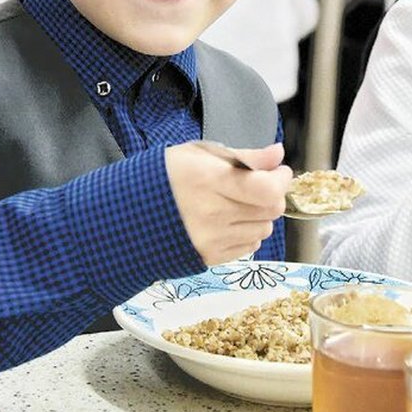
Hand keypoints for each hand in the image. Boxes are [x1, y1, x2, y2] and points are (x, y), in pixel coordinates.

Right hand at [166, 142, 290, 264]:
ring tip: (238, 203)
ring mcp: (211, 239)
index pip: (266, 189)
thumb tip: (277, 155)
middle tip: (259, 185)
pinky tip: (229, 221)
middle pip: (270, 210)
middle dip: (272, 195)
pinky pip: (249, 246)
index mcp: (209, 180)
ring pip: (264, 229)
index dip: (280, 180)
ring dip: (259, 215)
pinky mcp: (210, 257)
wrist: (131, 212)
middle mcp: (212, 212)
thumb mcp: (202, 153)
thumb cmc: (168, 176)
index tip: (278, 172)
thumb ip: (245, 156)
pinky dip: (247, 232)